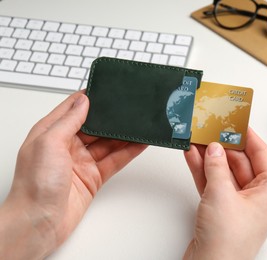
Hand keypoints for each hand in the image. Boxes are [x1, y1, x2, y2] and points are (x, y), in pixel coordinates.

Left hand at [0, 91, 146, 258]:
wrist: (39, 222)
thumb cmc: (34, 184)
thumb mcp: (49, 143)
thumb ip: (69, 121)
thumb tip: (84, 101)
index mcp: (51, 133)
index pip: (73, 109)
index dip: (90, 99)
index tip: (107, 89)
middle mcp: (67, 146)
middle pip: (95, 126)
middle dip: (112, 117)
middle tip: (130, 107)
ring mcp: (82, 162)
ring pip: (108, 143)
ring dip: (124, 134)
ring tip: (140, 124)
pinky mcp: (94, 177)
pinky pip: (115, 160)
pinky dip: (129, 152)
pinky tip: (140, 144)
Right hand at [183, 128, 266, 259]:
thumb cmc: (228, 241)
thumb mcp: (221, 193)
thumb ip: (217, 166)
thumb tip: (214, 148)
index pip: (262, 154)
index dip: (248, 135)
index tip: (237, 121)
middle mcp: (258, 197)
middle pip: (240, 162)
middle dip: (222, 145)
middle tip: (210, 128)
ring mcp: (239, 204)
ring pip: (224, 172)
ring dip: (210, 156)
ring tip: (197, 138)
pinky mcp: (222, 210)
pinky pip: (214, 184)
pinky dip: (203, 171)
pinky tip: (192, 155)